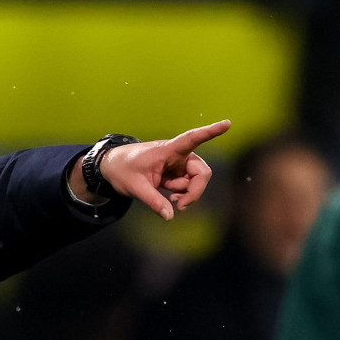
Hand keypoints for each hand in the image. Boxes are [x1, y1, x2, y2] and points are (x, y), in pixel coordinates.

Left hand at [100, 119, 230, 220]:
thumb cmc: (122, 170)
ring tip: (170, 197)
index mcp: (167, 150)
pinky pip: (188, 185)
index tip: (227, 123)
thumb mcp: (135, 187)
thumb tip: (170, 216)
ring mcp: (178, 164)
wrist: (111, 168)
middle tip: (181, 205)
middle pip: (201, 172)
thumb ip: (154, 201)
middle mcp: (177, 155)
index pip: (191, 138)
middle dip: (195, 190)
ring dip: (186, 193)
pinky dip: (182, 193)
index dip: (210, 132)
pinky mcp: (176, 172)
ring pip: (196, 181)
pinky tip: (171, 197)